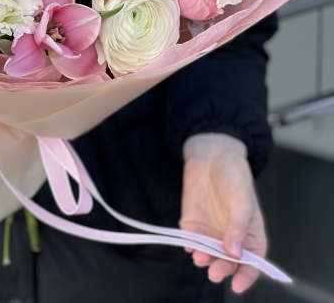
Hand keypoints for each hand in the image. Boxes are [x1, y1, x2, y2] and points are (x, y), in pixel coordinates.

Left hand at [180, 133, 266, 293]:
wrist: (210, 156)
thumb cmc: (234, 176)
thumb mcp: (242, 200)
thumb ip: (238, 227)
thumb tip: (236, 253)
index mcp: (251, 237)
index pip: (252, 264)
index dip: (246, 277)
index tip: (237, 285)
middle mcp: (231, 240)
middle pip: (228, 264)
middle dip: (222, 269)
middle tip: (214, 271)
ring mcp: (211, 234)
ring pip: (208, 256)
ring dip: (205, 259)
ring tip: (200, 256)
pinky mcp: (192, 226)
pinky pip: (191, 242)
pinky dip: (190, 246)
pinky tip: (190, 245)